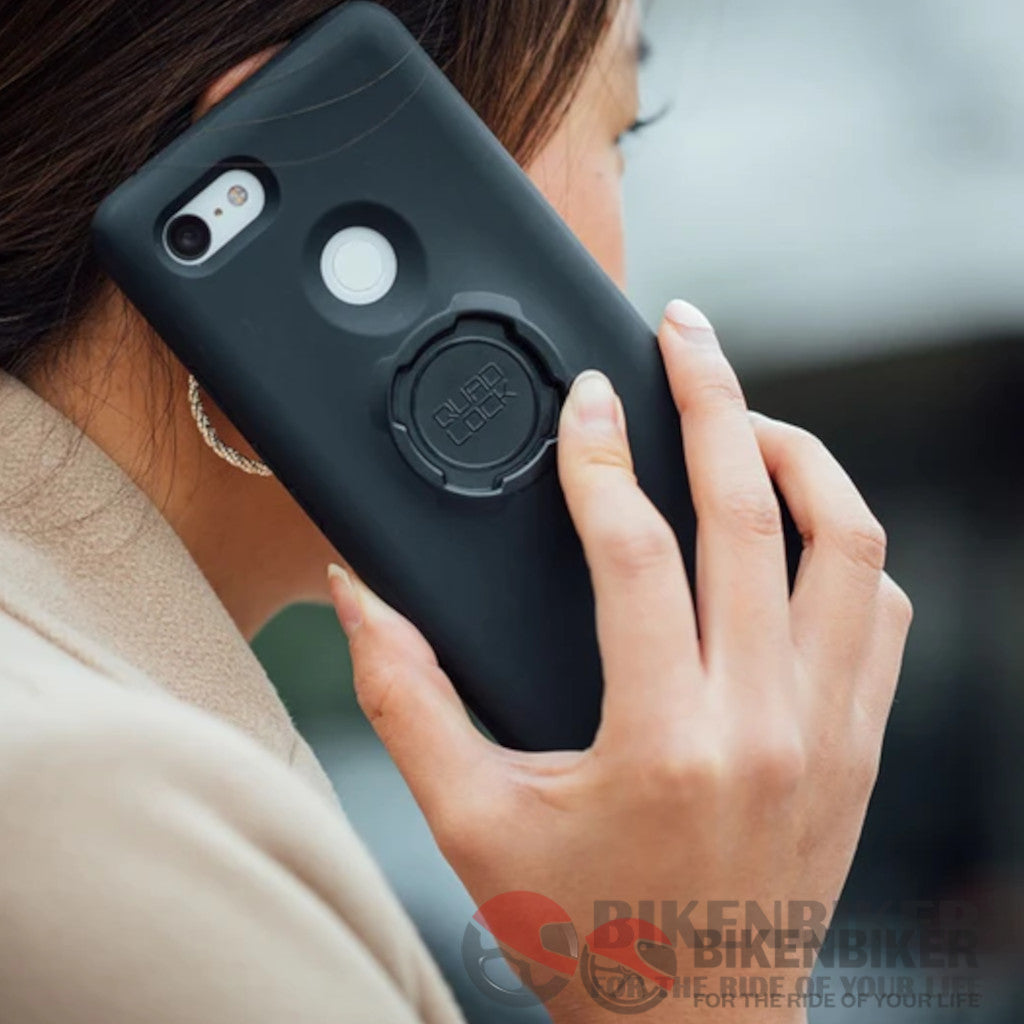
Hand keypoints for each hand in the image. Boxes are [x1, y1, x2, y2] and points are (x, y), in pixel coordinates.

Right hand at [328, 300, 911, 1021]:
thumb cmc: (588, 930)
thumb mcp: (470, 820)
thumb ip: (406, 698)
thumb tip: (361, 596)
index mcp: (662, 739)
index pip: (637, 552)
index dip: (602, 457)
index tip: (587, 397)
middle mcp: (763, 721)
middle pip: (753, 511)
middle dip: (714, 399)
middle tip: (685, 334)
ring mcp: (828, 728)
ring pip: (849, 543)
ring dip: (802, 458)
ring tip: (750, 414)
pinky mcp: (858, 741)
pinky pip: (884, 608)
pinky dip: (845, 544)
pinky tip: (794, 526)